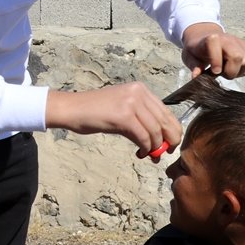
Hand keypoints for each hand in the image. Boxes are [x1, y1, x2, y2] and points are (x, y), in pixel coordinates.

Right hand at [46, 83, 181, 160]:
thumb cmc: (93, 111)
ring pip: (155, 131)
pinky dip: (145, 148)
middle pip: (165, 120)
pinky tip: (141, 153)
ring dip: (155, 147)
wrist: (71, 109)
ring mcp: (131, 103)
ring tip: (150, 155)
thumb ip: (141, 116)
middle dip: (169, 140)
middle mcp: (138, 93)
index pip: (166, 111)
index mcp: (140, 89)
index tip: (171, 143)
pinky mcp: (123, 117)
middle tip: (166, 152)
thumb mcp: (121, 107)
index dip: (172, 129)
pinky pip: (143, 137)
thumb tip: (160, 137)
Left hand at [181, 22, 244, 78]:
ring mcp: (239, 44)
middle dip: (229, 71)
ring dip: (236, 72)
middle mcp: (228, 40)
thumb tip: (196, 77)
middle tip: (218, 73)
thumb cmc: (196, 48)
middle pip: (237, 57)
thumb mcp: (189, 56)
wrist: (204, 36)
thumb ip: (194, 66)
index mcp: (211, 39)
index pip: (217, 47)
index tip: (215, 72)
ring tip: (224, 70)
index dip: (216, 61)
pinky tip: (230, 68)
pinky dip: (240, 71)